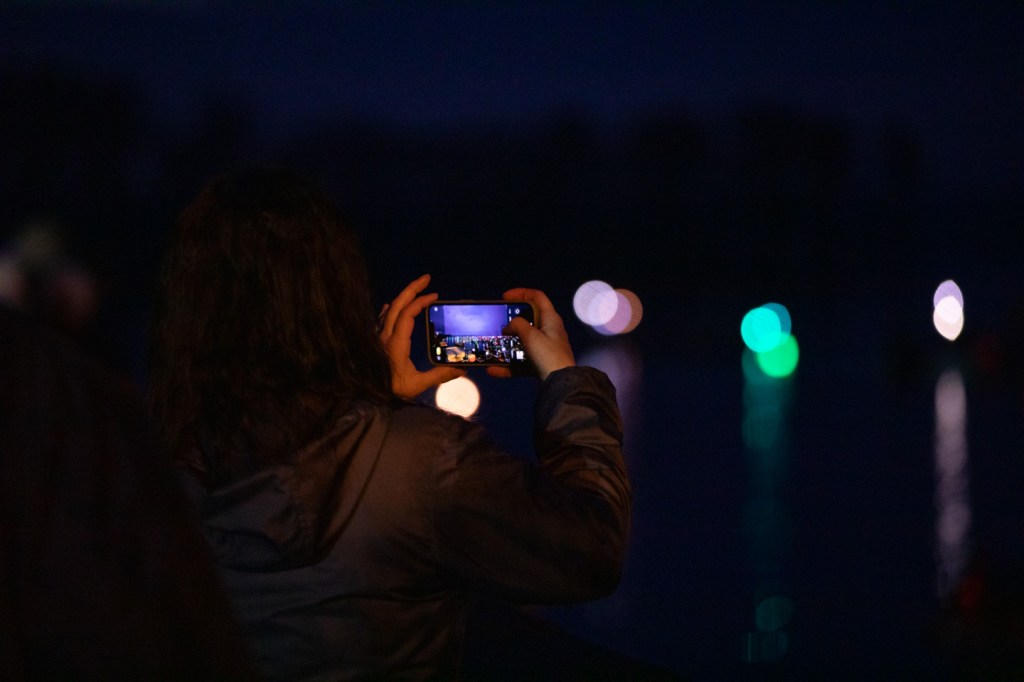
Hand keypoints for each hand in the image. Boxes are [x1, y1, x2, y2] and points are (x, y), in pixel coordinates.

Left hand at [379, 274, 463, 399]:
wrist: (365, 397)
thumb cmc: (390, 391)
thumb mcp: (416, 385)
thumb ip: (439, 376)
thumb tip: (462, 370)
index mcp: (395, 343)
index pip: (407, 314)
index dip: (420, 301)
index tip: (434, 295)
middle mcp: (384, 336)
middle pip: (396, 305)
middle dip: (411, 289)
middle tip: (426, 278)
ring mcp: (377, 338)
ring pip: (388, 310)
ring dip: (402, 297)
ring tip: (415, 291)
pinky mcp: (374, 342)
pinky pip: (380, 320)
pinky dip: (388, 310)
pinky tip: (389, 307)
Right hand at [487, 288, 574, 380]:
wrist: (561, 384)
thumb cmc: (548, 356)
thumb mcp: (531, 336)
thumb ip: (517, 325)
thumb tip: (509, 326)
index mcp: (550, 319)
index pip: (537, 297)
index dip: (521, 293)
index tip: (504, 297)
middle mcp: (549, 331)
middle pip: (528, 320)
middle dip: (511, 321)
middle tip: (498, 322)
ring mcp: (545, 348)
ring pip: (522, 341)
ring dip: (507, 344)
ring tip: (493, 345)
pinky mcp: (540, 363)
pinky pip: (521, 361)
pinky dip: (508, 366)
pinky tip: (493, 370)